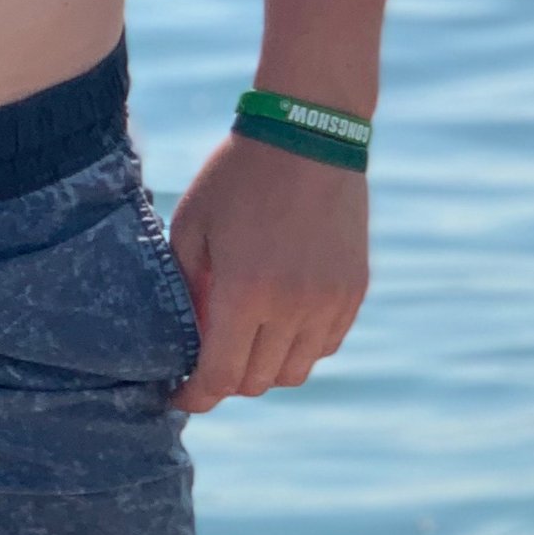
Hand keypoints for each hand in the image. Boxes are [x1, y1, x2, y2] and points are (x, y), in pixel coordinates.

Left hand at [168, 131, 368, 412]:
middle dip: (225, 380)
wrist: (309, 136)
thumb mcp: (191, 227)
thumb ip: (186, 289)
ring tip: (242, 340)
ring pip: (295, 371)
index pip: (219, 377)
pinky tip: (278, 320)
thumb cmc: (237, 177)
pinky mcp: (354, 291)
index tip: (179, 396)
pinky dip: (298, 346)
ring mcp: (330, 301)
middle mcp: (293, 306)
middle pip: (257, 381)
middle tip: (205, 360)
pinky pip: (324, 345)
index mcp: (245, 292)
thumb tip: (182, 338)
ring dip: (264, 367)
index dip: (194, 397)